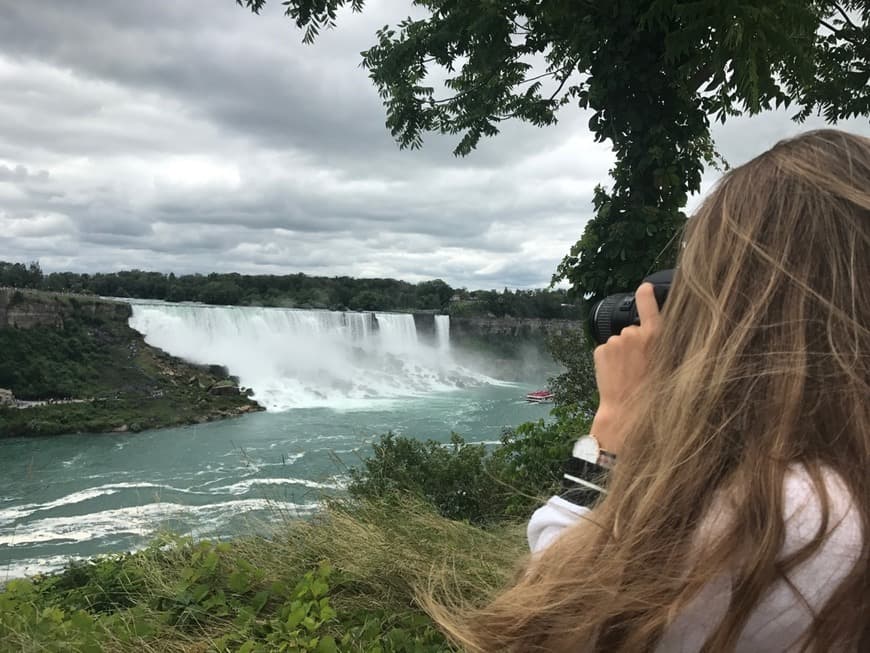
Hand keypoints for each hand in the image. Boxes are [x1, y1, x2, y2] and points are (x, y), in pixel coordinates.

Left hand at [590, 283, 661, 453]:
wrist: (626, 411)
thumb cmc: (653, 394)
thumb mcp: (669, 367)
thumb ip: (663, 347)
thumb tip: (655, 337)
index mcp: (655, 336)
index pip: (649, 307)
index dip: (646, 295)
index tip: (645, 287)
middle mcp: (633, 333)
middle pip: (633, 331)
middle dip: (635, 343)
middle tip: (640, 366)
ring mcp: (614, 341)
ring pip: (619, 342)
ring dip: (622, 353)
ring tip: (628, 374)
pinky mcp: (600, 350)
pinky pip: (606, 350)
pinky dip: (609, 359)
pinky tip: (616, 374)